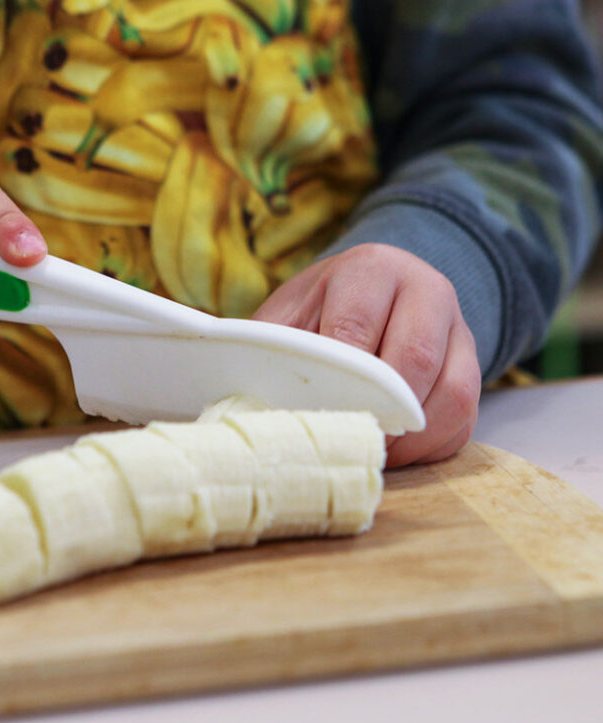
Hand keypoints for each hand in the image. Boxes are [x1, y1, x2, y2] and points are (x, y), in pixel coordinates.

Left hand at [252, 244, 480, 466]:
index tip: (322, 413)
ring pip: (454, 391)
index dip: (340, 378)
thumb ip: (270, 348)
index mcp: (371, 269)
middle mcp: (426, 289)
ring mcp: (458, 328)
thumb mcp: (286, 315)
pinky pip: (468, 416)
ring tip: (373, 452)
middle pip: (416, 358)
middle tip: (348, 441)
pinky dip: (432, 445)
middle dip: (380, 410)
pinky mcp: (472, 366)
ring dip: (412, 435)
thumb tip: (250, 401)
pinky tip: (397, 453)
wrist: (366, 293)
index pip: (357, 326)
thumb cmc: (317, 311)